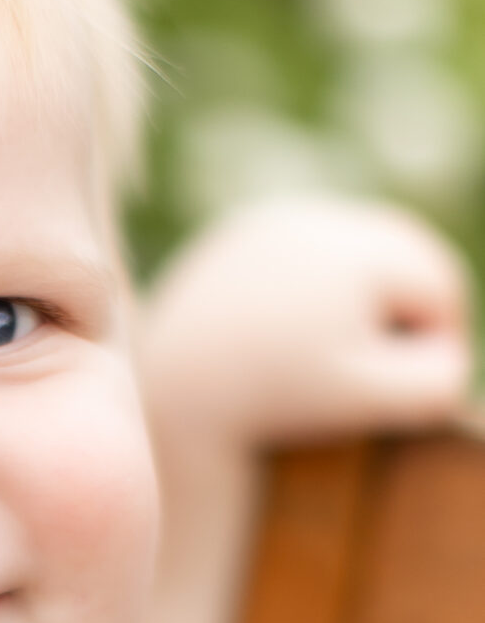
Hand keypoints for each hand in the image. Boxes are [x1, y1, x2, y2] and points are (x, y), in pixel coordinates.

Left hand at [139, 195, 473, 451]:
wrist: (173, 397)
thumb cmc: (278, 404)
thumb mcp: (373, 400)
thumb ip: (438, 379)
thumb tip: (449, 348)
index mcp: (350, 248)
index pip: (438, 284)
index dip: (442, 337)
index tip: (417, 384)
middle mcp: (309, 218)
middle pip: (400, 251)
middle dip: (406, 305)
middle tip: (394, 364)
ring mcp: (268, 221)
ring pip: (353, 247)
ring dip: (363, 292)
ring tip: (349, 351)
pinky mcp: (236, 235)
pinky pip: (302, 250)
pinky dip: (313, 286)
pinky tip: (302, 334)